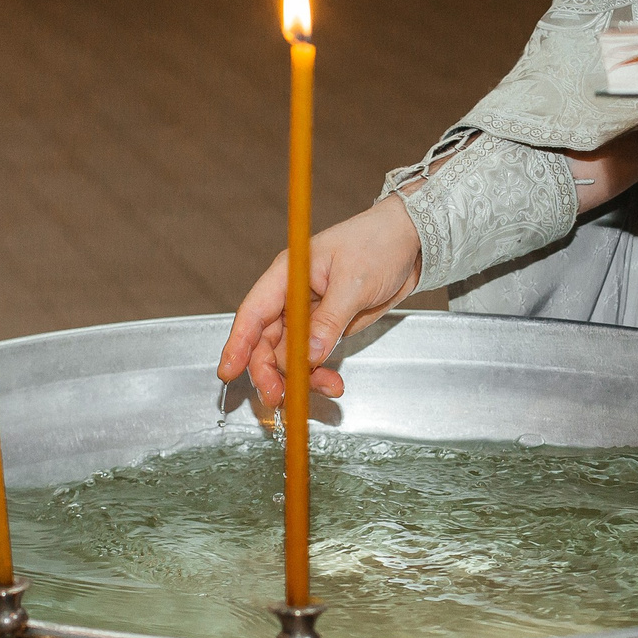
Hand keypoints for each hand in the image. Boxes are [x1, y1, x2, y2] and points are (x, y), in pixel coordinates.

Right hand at [217, 195, 424, 405]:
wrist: (410, 242)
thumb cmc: (377, 243)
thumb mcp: (353, 282)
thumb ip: (330, 320)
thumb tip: (308, 354)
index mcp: (287, 275)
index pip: (252, 313)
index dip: (237, 345)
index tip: (228, 371)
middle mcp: (291, 297)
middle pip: (265, 342)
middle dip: (268, 371)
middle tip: (278, 395)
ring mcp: (308, 315)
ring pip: (289, 356)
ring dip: (299, 378)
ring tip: (322, 389)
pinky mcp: (327, 328)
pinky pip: (313, 358)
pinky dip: (319, 375)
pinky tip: (333, 384)